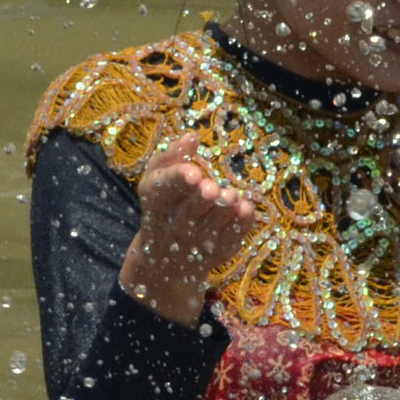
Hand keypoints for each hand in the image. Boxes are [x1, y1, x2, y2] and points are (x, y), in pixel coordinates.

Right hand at [117, 131, 258, 324]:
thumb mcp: (155, 182)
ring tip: (228, 195)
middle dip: (205, 195)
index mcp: (156, 204)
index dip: (179, 180)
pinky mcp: (220, 251)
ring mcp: (199, 242)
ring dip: (227, 202)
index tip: (194, 173)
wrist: (164, 262)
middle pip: (194, 207)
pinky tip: (242, 206)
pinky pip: (238, 231)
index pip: (163, 189)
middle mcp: (175, 227)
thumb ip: (170, 156)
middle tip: (210, 188)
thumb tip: (192, 137)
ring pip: (220, 217)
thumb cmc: (163, 209)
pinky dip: (243, 216)